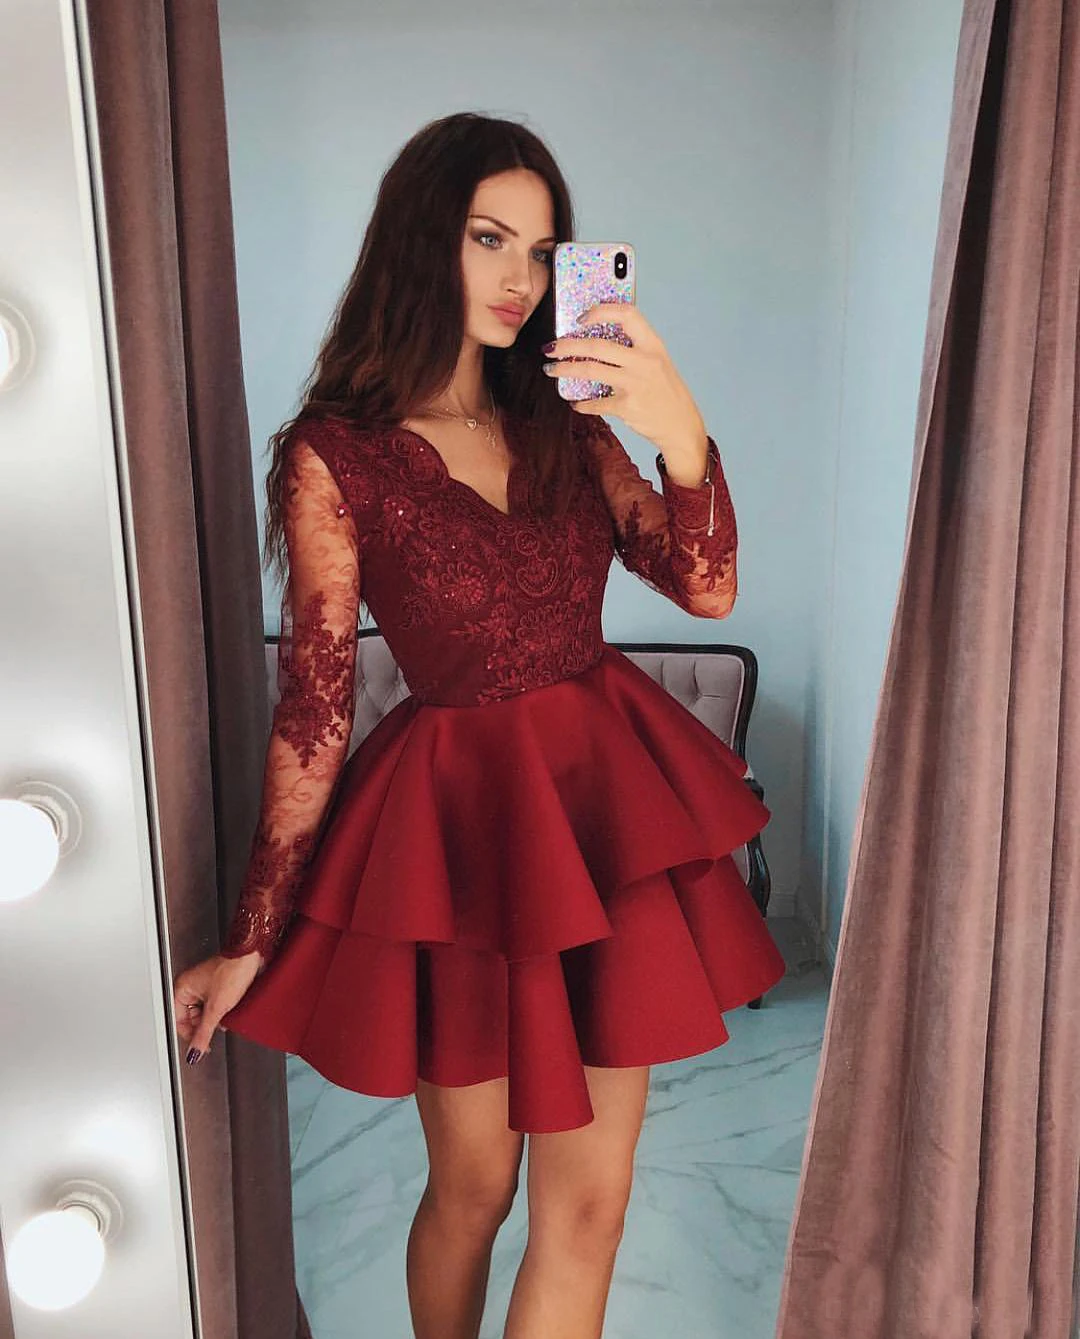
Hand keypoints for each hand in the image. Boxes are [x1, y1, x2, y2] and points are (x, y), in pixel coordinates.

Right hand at [173, 951, 262, 1063]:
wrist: (251, 956)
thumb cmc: (232, 970)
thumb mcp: (216, 1009)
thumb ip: (203, 1033)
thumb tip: (194, 1052)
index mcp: (182, 988)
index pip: (178, 1021)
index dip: (189, 1035)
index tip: (200, 1046)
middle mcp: (191, 985)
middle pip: (192, 1018)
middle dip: (205, 1025)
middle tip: (215, 1027)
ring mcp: (205, 984)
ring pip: (205, 1012)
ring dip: (215, 1018)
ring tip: (225, 1014)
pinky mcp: (219, 984)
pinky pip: (215, 1005)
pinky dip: (222, 1011)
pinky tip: (231, 1010)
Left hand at [542, 303, 706, 460]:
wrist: (681, 425)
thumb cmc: (666, 391)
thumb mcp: (657, 361)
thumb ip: (634, 348)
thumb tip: (595, 338)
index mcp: (653, 344)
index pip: (626, 314)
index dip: (601, 311)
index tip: (581, 317)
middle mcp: (644, 361)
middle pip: (597, 346)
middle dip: (567, 345)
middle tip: (550, 347)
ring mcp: (635, 384)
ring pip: (590, 371)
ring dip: (565, 370)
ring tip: (551, 369)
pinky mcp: (627, 407)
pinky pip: (595, 403)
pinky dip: (581, 404)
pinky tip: (575, 402)